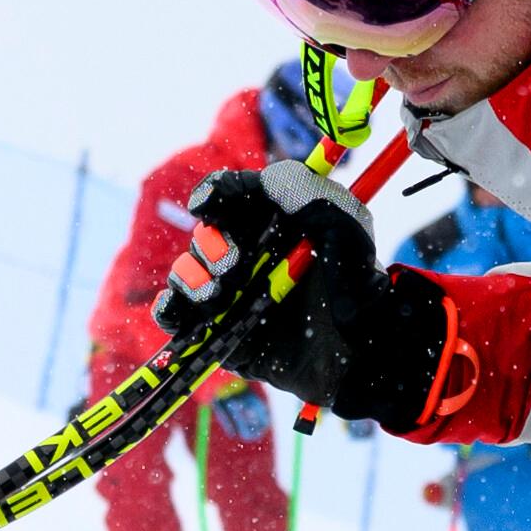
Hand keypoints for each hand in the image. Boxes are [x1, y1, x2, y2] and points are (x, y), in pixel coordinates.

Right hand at [156, 167, 436, 425]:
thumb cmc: (358, 284)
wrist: (362, 349)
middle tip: (233, 265)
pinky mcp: (220, 331)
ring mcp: (232, 293)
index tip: (208, 204)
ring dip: (189, 276)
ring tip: (215, 294)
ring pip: (186, 272)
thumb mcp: (341, 222)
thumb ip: (298, 190)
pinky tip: (181, 312)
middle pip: (205, 235)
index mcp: (273, 222)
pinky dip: (168, 309)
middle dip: (210, 244)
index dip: (213, 195)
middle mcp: (249, 254)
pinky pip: (176, 316)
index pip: (229, 196)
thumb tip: (249, 181)